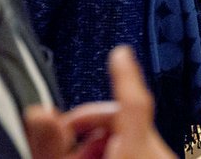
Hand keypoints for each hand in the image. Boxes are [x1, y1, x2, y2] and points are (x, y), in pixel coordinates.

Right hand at [24, 46, 174, 158]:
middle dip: (91, 122)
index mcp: (136, 150)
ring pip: (133, 132)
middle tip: (64, 136)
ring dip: (102, 139)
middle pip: (126, 117)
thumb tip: (42, 114)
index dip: (125, 75)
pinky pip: (141, 146)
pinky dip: (118, 147)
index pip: (135, 101)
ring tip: (77, 157)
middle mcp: (158, 153)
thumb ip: (54, 143)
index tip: (121, 52)